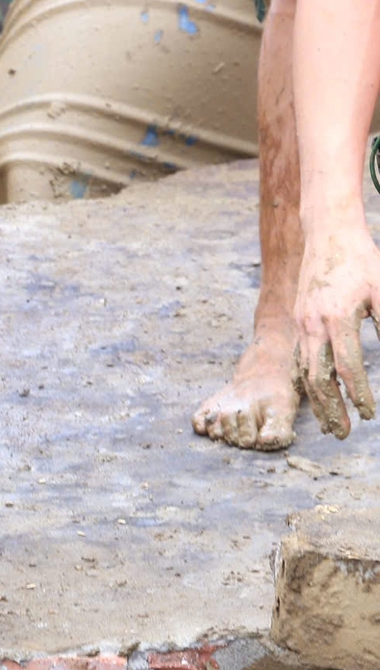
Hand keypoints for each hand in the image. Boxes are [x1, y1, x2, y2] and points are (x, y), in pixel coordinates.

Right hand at [296, 225, 379, 437]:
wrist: (328, 236)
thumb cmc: (363, 261)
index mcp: (338, 318)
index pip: (347, 367)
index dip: (359, 393)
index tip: (370, 414)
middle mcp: (313, 326)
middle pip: (318, 379)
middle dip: (331, 410)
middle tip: (344, 434)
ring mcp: (301, 326)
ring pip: (305, 374)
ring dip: (318, 403)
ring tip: (330, 425)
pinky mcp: (298, 324)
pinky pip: (301, 362)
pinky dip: (309, 385)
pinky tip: (320, 398)